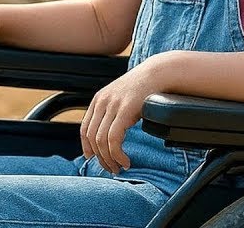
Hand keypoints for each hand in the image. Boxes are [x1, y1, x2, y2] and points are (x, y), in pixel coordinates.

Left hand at [81, 55, 167, 173]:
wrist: (159, 74)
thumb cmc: (144, 89)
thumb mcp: (122, 99)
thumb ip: (113, 113)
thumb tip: (110, 135)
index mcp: (99, 100)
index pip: (85, 129)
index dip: (88, 147)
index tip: (95, 159)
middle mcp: (102, 102)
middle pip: (92, 138)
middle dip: (100, 158)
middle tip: (112, 169)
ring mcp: (112, 105)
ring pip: (101, 141)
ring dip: (109, 159)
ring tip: (119, 168)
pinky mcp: (125, 110)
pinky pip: (113, 139)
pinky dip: (117, 154)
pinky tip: (125, 161)